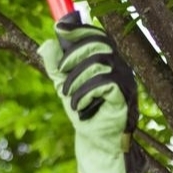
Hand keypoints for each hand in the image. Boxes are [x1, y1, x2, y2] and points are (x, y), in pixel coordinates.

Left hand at [37, 11, 146, 172]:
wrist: (96, 143)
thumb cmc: (84, 113)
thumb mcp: (64, 86)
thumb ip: (56, 66)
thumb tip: (46, 43)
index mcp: (107, 61)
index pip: (97, 35)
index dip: (79, 29)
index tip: (60, 29)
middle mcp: (120, 67)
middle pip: (98, 43)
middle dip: (73, 56)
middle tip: (60, 74)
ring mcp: (125, 81)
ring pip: (97, 62)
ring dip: (75, 80)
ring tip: (69, 97)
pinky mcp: (125, 96)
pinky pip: (103, 83)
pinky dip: (84, 94)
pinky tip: (80, 107)